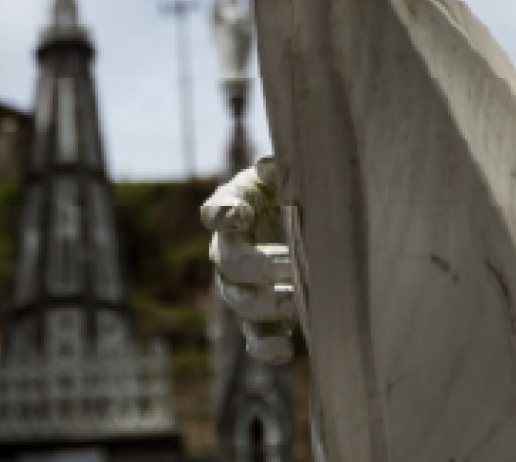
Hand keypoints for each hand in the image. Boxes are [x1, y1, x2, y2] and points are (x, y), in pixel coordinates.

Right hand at [202, 157, 295, 364]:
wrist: (299, 229)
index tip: (241, 215)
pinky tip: (287, 348)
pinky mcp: (258, 319)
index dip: (223, 215)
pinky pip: (255, 340)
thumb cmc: (287, 196)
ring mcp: (239, 289)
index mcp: (232, 212)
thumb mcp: (283, 177)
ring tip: (300, 298)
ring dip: (271, 303)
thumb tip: (268, 167)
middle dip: (262, 266)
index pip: (215, 212)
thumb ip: (276, 171)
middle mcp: (227, 253)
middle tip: (293, 263)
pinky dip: (267, 348)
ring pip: (242, 304)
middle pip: (231, 264)